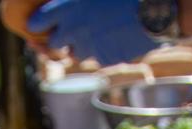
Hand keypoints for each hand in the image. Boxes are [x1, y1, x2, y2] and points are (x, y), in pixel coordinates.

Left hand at [26, 0, 155, 65]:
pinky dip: (105, 50)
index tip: (47, 21)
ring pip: (77, 53)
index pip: (36, 22)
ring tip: (103, 28)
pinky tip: (118, 35)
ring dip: (85, 44)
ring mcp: (89, 47)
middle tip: (77, 28)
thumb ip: (73, 1)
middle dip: (62, 38)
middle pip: (54, 44)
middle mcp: (74, 30)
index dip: (41, 22)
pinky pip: (99, 58)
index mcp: (67, 8)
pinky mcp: (105, 59)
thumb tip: (67, 4)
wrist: (155, 9)